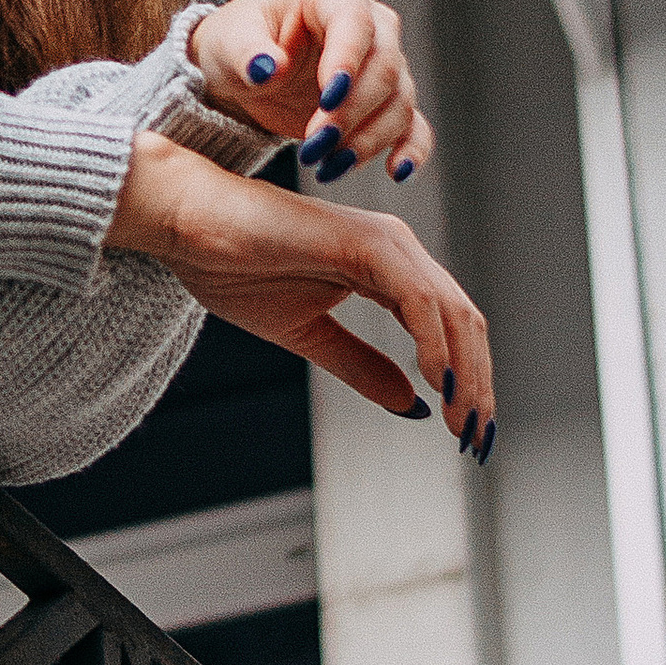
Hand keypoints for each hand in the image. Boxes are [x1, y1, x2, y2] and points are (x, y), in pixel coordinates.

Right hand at [107, 133, 494, 453]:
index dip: (467, 382)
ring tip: (464, 422)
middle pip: (466, 323)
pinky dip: (435, 345)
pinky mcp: (366, 243)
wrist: (188, 224)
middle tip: (477, 440)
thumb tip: (415, 407)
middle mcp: (398, 250)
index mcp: (388, 270)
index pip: (450, 329)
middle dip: (477, 386)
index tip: (468, 433)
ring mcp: (386, 243)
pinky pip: (419, 299)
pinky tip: (437, 383)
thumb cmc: (234, 267)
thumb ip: (361, 366)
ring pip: (454, 313)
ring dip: (465, 374)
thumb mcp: (307, 335)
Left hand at [188, 0, 436, 189]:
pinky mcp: (385, 105)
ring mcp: (384, 65)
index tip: (328, 100)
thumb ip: (247, 52)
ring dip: (367, 139)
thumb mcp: (228, 42)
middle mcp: (371, 26)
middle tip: (314, 145)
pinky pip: (413, 126)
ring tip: (327, 166)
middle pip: (383, 68)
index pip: (355, 22)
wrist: (243, 73)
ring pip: (399, 102)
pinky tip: (396, 171)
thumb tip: (269, 68)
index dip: (347, 60)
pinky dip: (412, 150)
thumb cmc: (236, 43)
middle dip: (351, 112)